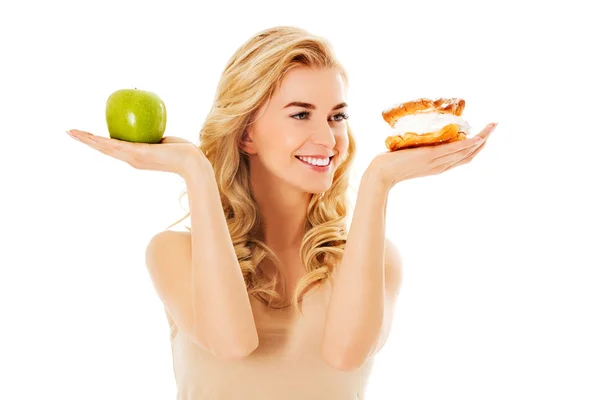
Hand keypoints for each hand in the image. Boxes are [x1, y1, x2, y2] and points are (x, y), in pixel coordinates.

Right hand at [66, 129, 205, 176]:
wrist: (192, 162)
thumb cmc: (182, 151)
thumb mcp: (163, 141)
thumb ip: (154, 137)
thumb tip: (150, 126)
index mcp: (135, 157)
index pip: (111, 148)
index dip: (97, 142)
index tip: (85, 135)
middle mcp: (131, 160)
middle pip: (103, 149)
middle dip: (85, 140)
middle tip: (69, 132)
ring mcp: (134, 158)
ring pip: (105, 148)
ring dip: (88, 140)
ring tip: (73, 133)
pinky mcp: (139, 153)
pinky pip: (117, 145)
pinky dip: (103, 141)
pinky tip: (94, 136)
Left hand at [368, 122, 496, 188]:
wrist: (380, 174)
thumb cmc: (391, 164)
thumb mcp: (410, 155)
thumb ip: (419, 148)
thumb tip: (419, 135)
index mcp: (438, 167)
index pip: (463, 157)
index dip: (476, 147)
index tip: (483, 135)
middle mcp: (441, 166)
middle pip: (469, 154)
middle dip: (484, 141)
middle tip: (494, 127)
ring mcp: (437, 162)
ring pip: (466, 152)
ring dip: (481, 139)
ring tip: (491, 127)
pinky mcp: (430, 156)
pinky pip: (453, 150)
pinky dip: (467, 144)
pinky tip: (476, 137)